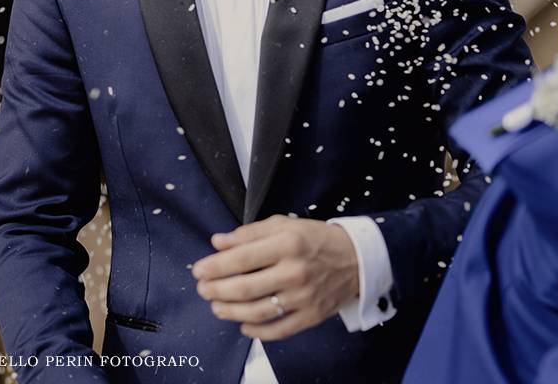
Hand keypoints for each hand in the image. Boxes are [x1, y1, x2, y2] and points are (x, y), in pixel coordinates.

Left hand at [193, 215, 359, 340]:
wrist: (358, 259)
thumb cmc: (316, 239)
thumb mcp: (284, 225)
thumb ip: (249, 233)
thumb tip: (218, 242)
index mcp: (287, 244)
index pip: (241, 258)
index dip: (215, 266)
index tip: (198, 270)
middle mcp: (295, 272)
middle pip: (245, 288)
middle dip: (217, 291)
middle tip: (203, 290)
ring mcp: (303, 297)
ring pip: (258, 312)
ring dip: (231, 312)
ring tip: (216, 307)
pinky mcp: (311, 316)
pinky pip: (279, 330)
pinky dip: (257, 332)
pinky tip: (243, 326)